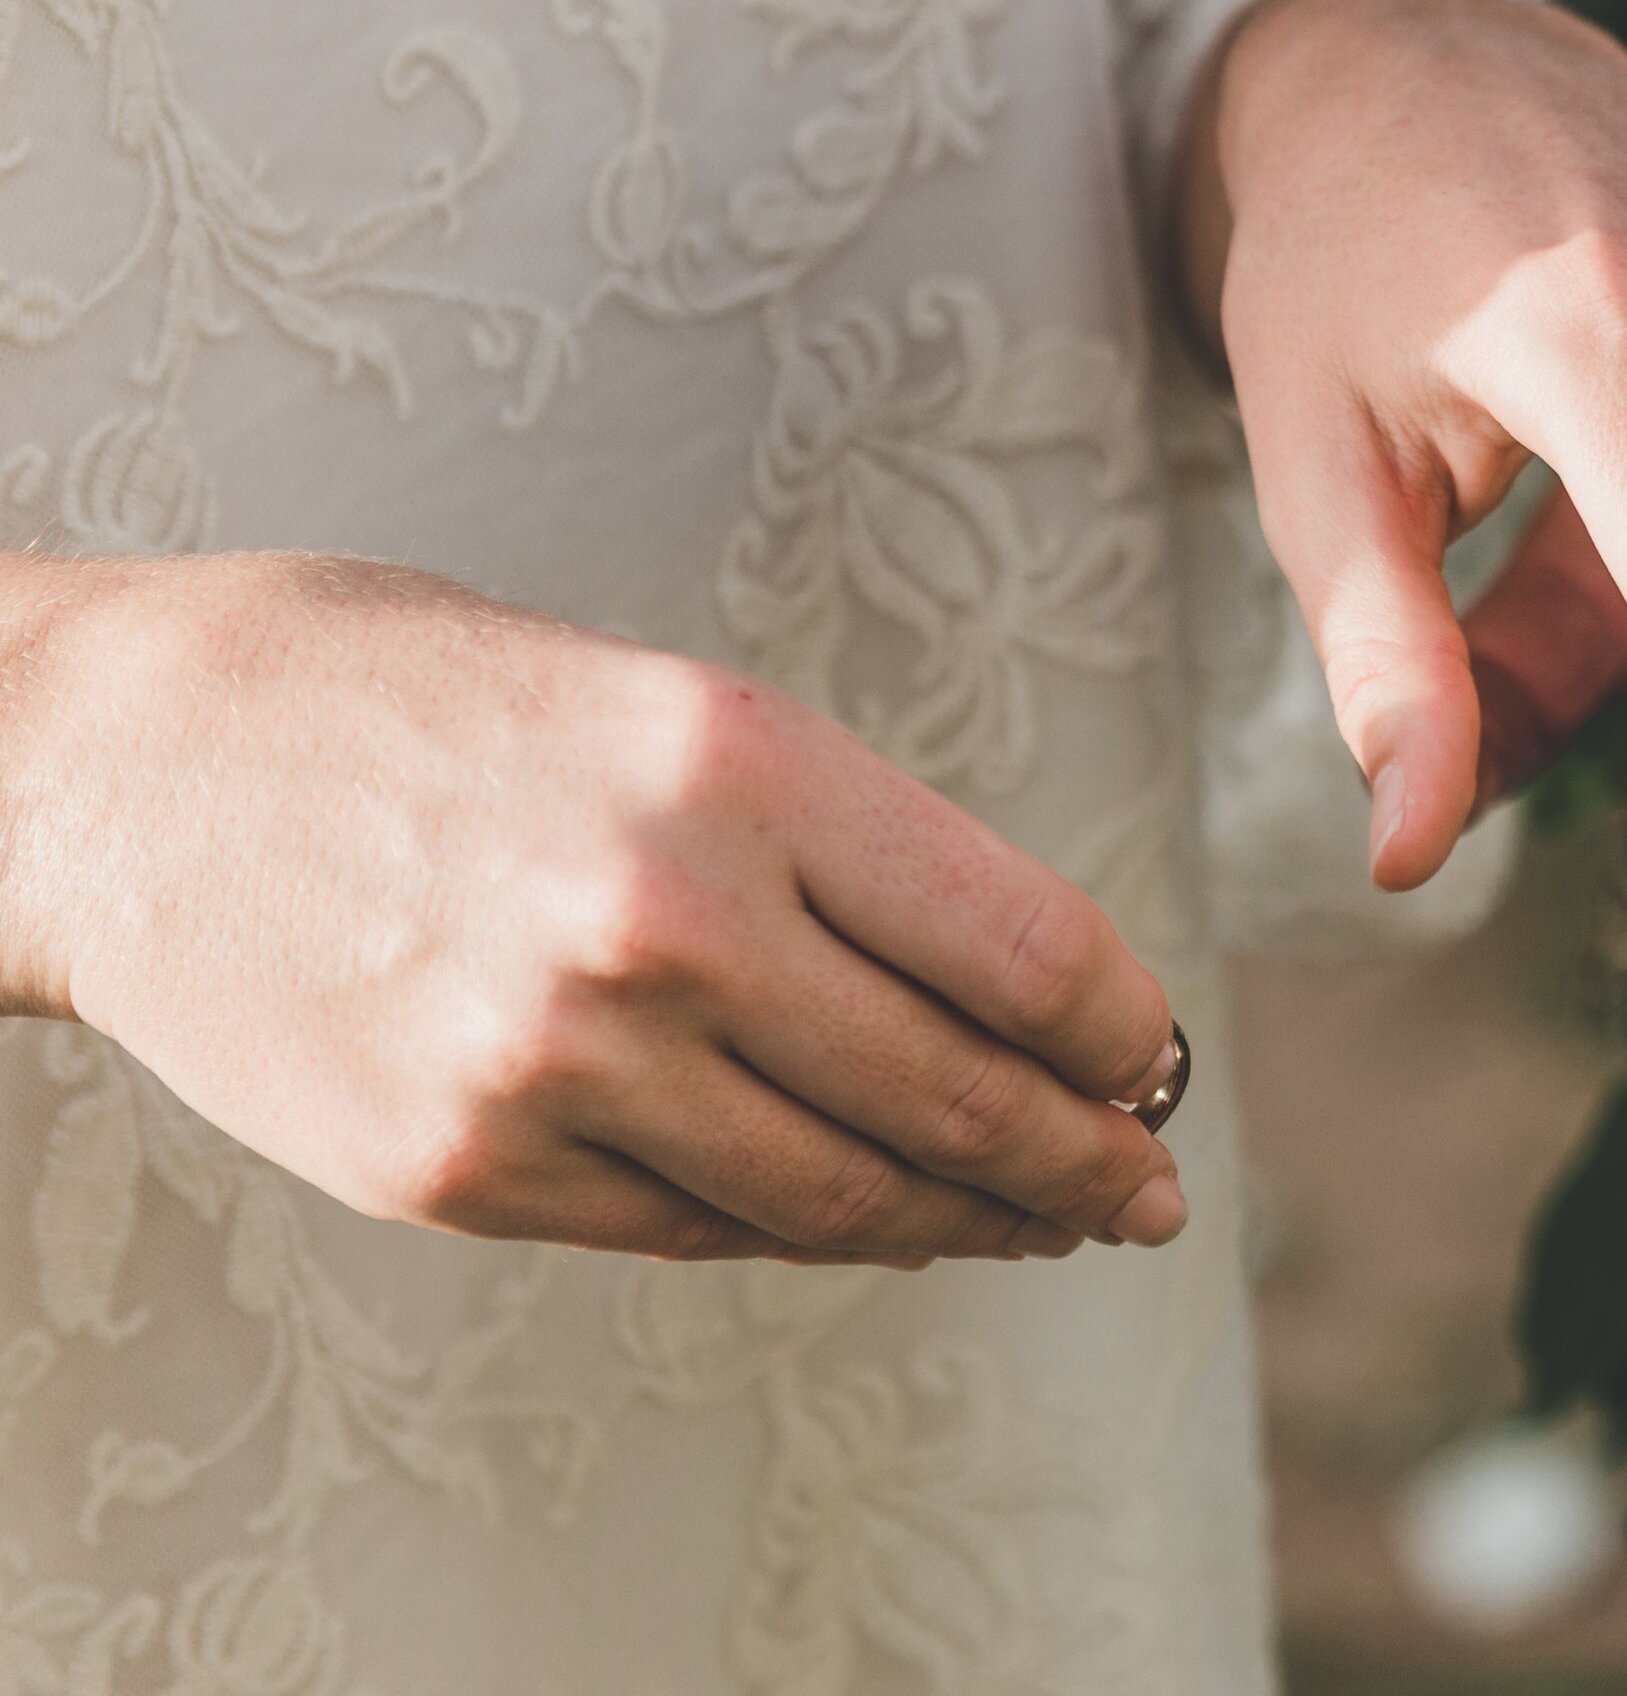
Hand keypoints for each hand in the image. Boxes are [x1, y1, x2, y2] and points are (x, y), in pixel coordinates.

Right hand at [0, 555, 1191, 1264]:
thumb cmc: (448, 710)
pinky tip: (866, 1219)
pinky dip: (805, 1233)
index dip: (1124, 1034)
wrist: (145, 763)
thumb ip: (854, 854)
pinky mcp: (464, 1170)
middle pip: (956, 1096)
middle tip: (1152, 1190)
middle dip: (1085, 1159)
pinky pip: (695, 1231)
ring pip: (837, 1195)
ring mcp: (557, 1064)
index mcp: (745, 769)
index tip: (1165, 1065)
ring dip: (967, 1220)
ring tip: (1041, 1221)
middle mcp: (666, 922)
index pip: (1022, 948)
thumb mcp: (684, 713)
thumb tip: (1039, 1003)